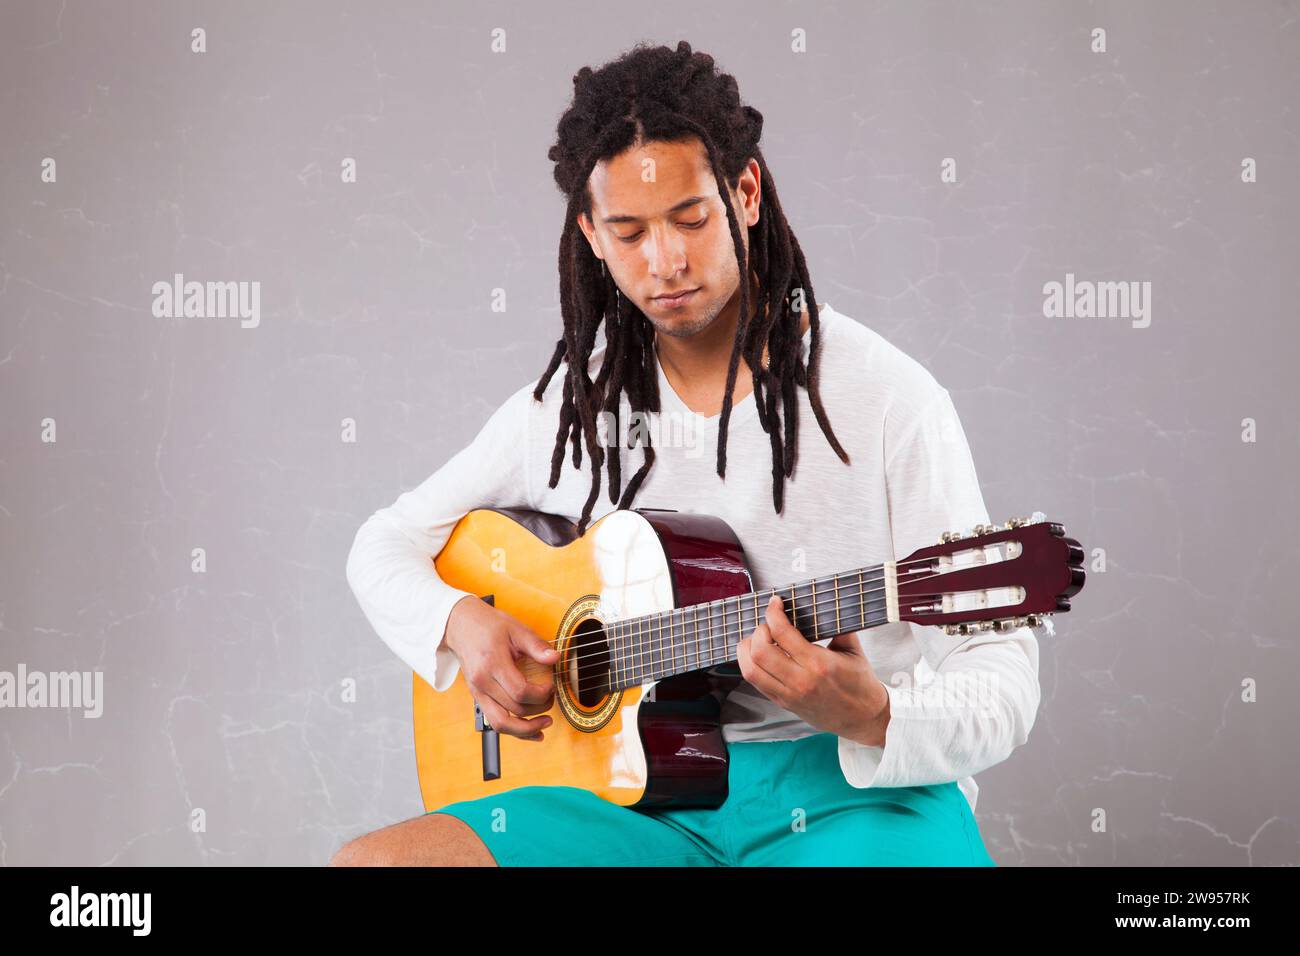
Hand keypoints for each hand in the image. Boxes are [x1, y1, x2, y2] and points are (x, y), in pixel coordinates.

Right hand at [444, 595, 559, 742]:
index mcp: (492, 664)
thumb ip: (536, 646)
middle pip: (514, 709)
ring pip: (501, 724)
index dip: (541, 694)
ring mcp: (478, 692)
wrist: (460, 625)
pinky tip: (531, 732)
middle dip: (540, 708)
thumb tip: (554, 658)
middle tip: (552, 697)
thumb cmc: (488, 625)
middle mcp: (482, 682)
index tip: (551, 686)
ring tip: (545, 725)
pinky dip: (514, 730)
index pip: (520, 691)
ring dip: (526, 729)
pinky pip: (495, 721)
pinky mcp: (478, 697)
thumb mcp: (516, 629)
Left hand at [736, 594, 890, 746]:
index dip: (773, 612)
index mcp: (818, 664)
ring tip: (757, 639)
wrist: (863, 718)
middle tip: (767, 624)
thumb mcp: (853, 650)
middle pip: (760, 651)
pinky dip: (750, 665)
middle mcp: (800, 680)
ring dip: (747, 649)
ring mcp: (789, 694)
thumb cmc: (859, 684)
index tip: (774, 603)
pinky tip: (759, 656)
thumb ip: (838, 625)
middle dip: (758, 630)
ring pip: (751, 670)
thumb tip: (827, 603)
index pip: (782, 633)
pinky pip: (755, 683)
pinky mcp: (783, 703)